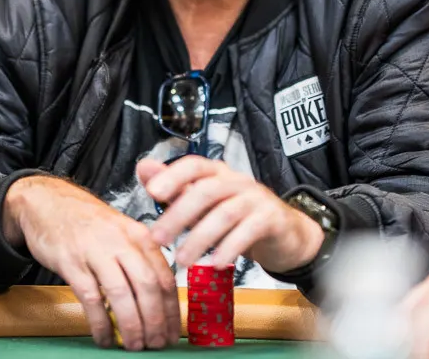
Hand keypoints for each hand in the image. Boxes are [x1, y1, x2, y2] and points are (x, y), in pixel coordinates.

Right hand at [5, 176, 178, 350]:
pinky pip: (91, 299)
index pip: (164, 277)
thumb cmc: (88, 222)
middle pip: (147, 287)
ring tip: (134, 345)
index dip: (170, 309)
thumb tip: (160, 298)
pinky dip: (100, 323)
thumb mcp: (122, 232)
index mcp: (139, 236)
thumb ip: (141, 259)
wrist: (48, 202)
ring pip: (121, 294)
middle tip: (156, 343)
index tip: (172, 331)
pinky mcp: (72, 263)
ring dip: (131, 325)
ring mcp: (96, 252)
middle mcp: (121, 242)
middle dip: (155, 321)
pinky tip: (104, 337)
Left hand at [138, 156, 323, 272]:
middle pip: (206, 190)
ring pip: (225, 213)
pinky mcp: (272, 219)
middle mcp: (237, 181)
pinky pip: (249, 230)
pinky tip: (215, 263)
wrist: (285, 234)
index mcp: (218, 173)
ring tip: (182, 260)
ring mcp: (256, 198)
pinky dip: (230, 247)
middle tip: (157, 239)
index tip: (153, 192)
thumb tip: (143, 167)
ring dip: (200, 238)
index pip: (194, 165)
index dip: (173, 175)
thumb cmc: (239, 217)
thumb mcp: (205, 203)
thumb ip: (176, 187)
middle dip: (178, 214)